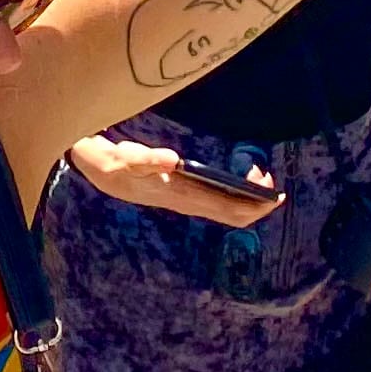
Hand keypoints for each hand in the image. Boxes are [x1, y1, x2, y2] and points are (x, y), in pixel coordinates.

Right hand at [66, 133, 281, 229]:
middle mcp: (188, 201)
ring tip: (257, 175)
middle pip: (234, 213)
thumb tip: (173, 159)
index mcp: (181, 195)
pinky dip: (235, 191)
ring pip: (228, 207)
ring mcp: (188, 198)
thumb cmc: (112, 163)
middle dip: (258, 201)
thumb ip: (146, 158)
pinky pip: (219, 198)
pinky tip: (239, 179)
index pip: (227, 209)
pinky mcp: (185, 192)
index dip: (254, 205)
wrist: (98, 172)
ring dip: (248, 197)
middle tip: (269, 179)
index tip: (272, 191)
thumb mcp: (122, 158)